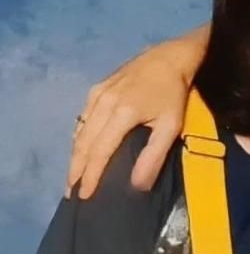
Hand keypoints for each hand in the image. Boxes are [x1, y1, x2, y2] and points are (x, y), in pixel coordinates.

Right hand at [67, 26, 208, 198]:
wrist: (169, 58)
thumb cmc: (173, 94)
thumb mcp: (171, 126)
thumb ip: (154, 156)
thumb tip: (137, 185)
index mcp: (121, 114)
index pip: (99, 152)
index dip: (91, 175)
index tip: (85, 195)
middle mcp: (103, 103)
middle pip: (83, 143)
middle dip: (75, 170)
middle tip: (71, 193)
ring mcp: (97, 94)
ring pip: (80, 131)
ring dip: (74, 156)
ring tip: (72, 177)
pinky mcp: (97, 88)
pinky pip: (82, 118)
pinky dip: (79, 137)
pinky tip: (80, 150)